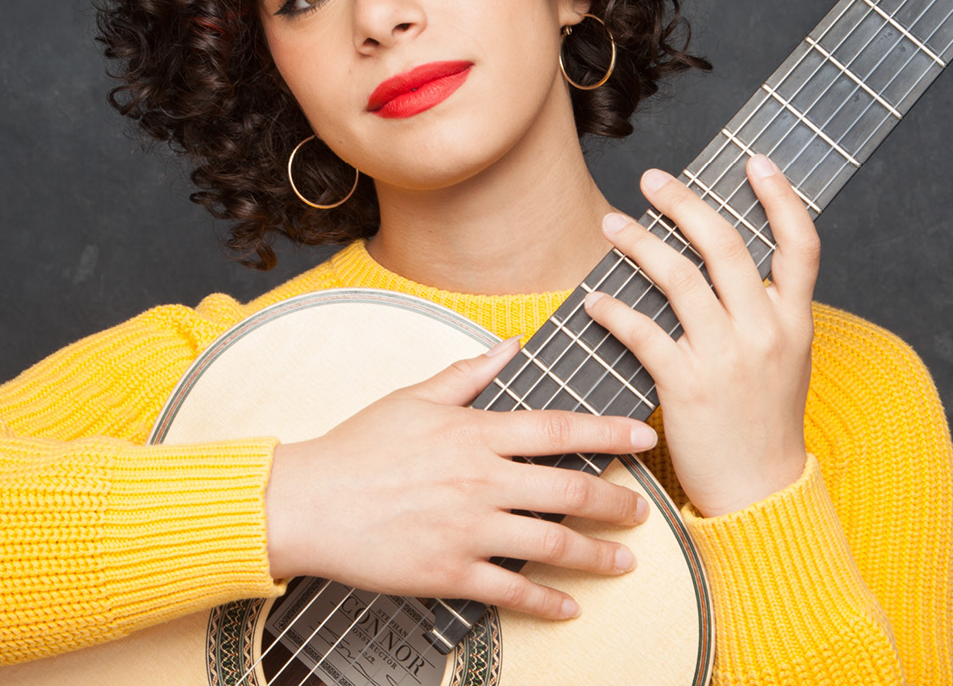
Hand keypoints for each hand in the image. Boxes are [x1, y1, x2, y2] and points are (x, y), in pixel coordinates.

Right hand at [265, 336, 657, 619]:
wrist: (309, 502)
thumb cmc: (358, 446)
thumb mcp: (412, 396)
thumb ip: (469, 373)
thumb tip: (511, 344)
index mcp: (474, 433)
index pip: (557, 429)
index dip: (607, 431)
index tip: (643, 435)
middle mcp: (480, 480)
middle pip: (569, 491)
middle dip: (616, 501)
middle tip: (642, 509)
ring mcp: (468, 530)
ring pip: (552, 544)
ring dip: (597, 554)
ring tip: (624, 560)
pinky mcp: (450, 572)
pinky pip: (512, 591)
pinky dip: (547, 602)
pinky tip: (570, 607)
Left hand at [585, 155, 818, 517]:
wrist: (760, 490)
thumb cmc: (764, 419)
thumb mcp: (785, 358)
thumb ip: (765, 309)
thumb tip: (723, 258)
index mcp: (793, 320)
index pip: (801, 245)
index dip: (780, 197)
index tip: (755, 162)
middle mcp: (765, 331)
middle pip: (726, 246)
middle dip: (685, 203)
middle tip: (652, 179)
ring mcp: (727, 357)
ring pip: (679, 279)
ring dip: (640, 244)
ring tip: (612, 225)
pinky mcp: (687, 386)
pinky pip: (643, 332)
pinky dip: (614, 310)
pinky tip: (595, 299)